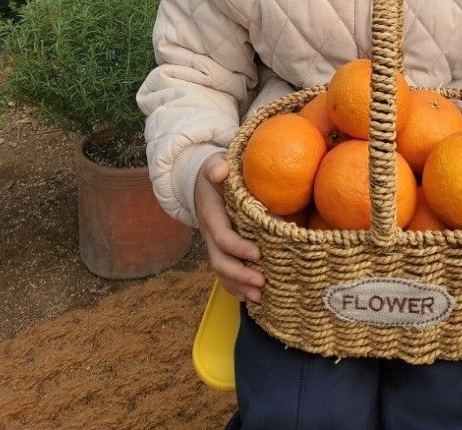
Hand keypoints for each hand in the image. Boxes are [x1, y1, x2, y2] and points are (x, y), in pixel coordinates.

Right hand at [194, 152, 263, 302]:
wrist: (200, 181)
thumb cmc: (214, 171)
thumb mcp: (213, 163)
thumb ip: (215, 167)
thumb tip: (220, 171)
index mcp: (211, 214)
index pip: (222, 236)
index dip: (238, 247)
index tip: (257, 253)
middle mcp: (210, 233)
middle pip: (220, 261)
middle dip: (239, 274)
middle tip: (261, 282)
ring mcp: (213, 244)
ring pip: (221, 271)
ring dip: (238, 286)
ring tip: (259, 297)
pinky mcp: (220, 249)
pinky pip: (224, 272)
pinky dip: (235, 287)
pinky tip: (251, 297)